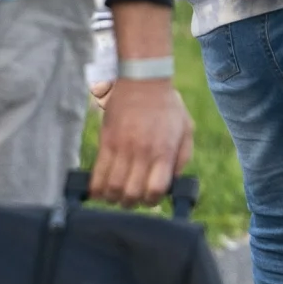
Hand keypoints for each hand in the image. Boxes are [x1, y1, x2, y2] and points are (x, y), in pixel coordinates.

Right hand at [87, 68, 192, 205]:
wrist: (143, 80)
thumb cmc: (167, 106)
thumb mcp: (186, 129)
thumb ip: (182, 158)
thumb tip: (172, 183)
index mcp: (164, 151)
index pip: (156, 190)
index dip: (152, 200)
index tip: (151, 197)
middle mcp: (143, 153)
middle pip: (132, 194)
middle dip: (132, 203)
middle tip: (133, 198)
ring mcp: (122, 148)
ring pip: (113, 188)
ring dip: (113, 198)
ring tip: (117, 196)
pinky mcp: (106, 142)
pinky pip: (97, 173)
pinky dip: (96, 188)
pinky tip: (100, 191)